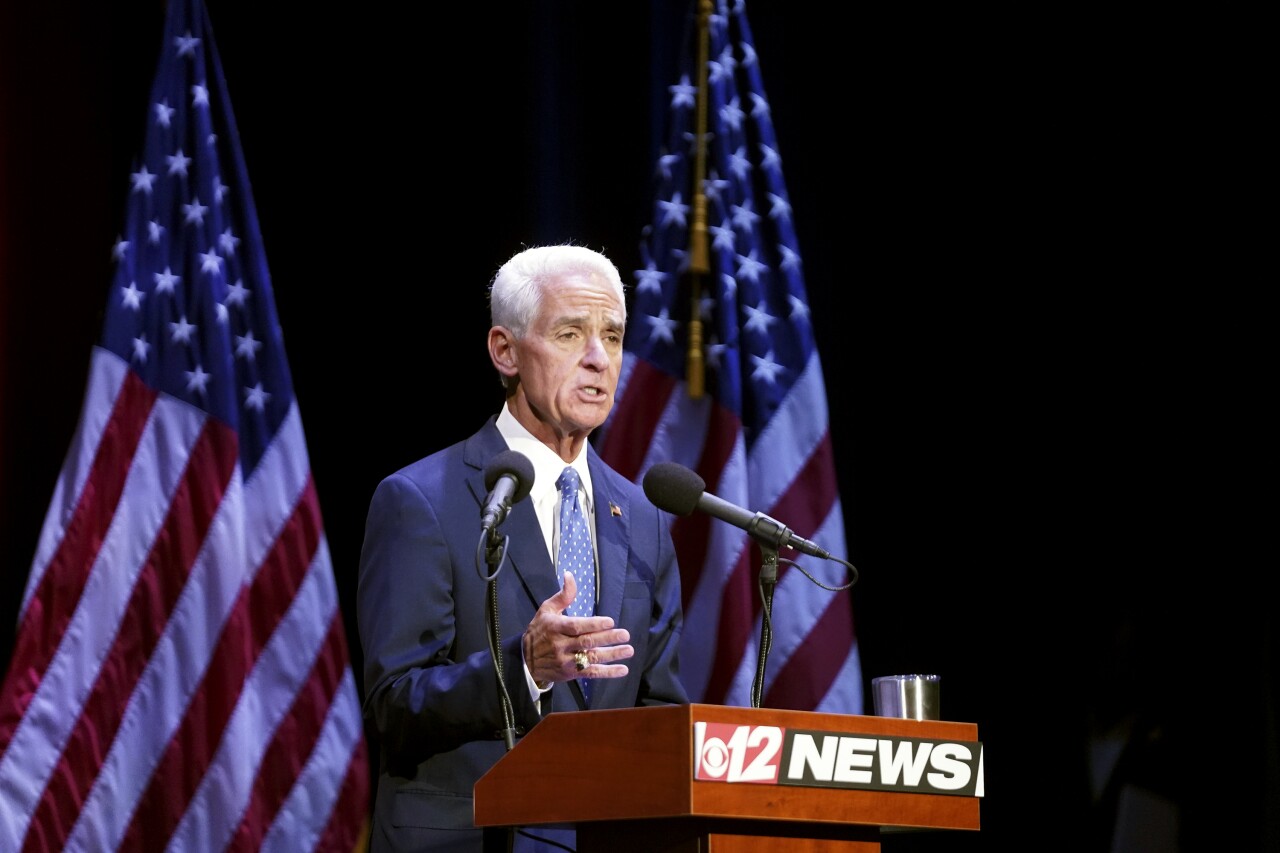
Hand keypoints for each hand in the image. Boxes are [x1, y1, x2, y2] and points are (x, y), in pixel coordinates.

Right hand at [523, 571, 632, 686]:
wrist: (524, 660)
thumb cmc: (539, 630)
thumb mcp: (546, 609)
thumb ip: (563, 595)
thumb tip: (570, 575)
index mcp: (556, 627)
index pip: (576, 626)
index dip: (594, 624)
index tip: (610, 621)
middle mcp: (560, 645)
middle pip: (587, 642)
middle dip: (608, 638)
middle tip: (625, 635)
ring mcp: (566, 661)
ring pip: (591, 658)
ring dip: (612, 655)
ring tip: (628, 650)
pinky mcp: (570, 673)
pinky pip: (591, 673)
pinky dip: (607, 672)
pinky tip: (622, 669)